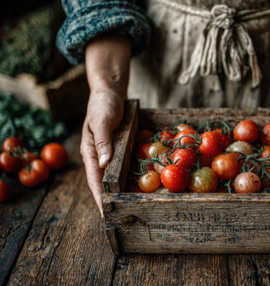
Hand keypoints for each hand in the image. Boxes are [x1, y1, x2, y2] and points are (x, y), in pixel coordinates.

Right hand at [81, 90, 123, 213]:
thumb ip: (102, 140)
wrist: (109, 93)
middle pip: (102, 184)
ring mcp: (107, 154)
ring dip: (118, 193)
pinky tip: (136, 187)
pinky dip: (126, 178)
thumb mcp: (102, 120)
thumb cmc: (103, 104)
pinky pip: (121, 167)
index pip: (95, 180)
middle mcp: (97, 156)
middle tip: (119, 219)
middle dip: (109, 201)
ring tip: (127, 209)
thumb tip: (103, 163)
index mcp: (90, 152)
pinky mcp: (117, 150)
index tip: (106, 214)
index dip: (100, 198)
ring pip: (112, 178)